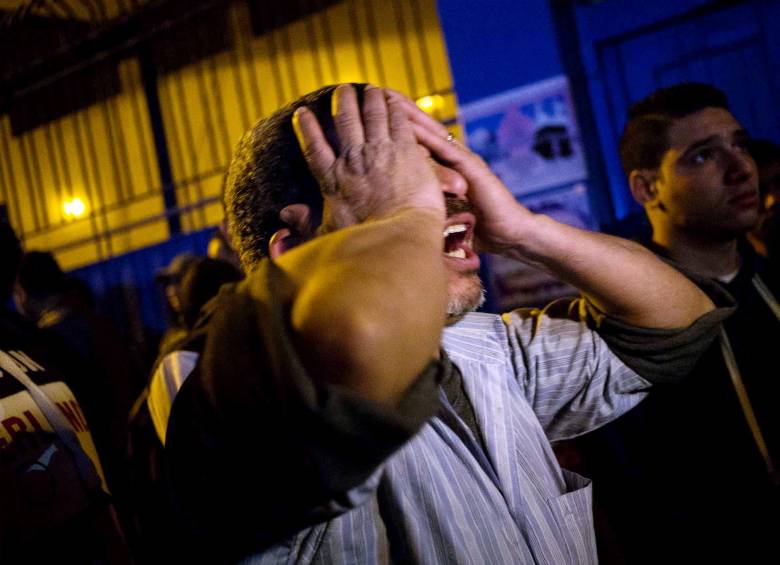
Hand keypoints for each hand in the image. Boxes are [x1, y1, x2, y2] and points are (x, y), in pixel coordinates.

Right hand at [293, 84, 444, 232]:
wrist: (398, 238)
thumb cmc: (363, 245)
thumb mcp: (325, 236)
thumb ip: (303, 226)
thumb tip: (282, 220)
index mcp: (333, 180)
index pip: (315, 147)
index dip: (307, 128)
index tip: (302, 112)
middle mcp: (354, 160)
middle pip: (346, 121)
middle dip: (342, 102)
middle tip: (341, 89)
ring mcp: (380, 152)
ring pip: (372, 114)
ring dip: (369, 98)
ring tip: (368, 88)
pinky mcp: (406, 150)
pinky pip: (398, 120)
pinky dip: (394, 107)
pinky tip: (394, 99)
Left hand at [387, 90, 533, 254]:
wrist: (511, 235)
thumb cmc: (478, 230)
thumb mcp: (444, 214)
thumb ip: (427, 205)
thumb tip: (400, 213)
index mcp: (446, 169)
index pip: (419, 141)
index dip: (399, 123)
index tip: (374, 109)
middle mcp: (454, 160)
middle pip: (424, 130)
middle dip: (401, 110)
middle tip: (376, 91)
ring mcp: (464, 163)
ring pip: (432, 134)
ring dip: (411, 116)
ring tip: (389, 99)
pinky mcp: (473, 171)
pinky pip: (446, 151)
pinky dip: (427, 137)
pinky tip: (410, 125)